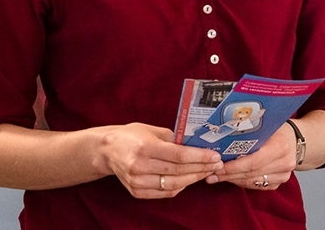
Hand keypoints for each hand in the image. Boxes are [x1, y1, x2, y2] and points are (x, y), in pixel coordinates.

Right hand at [99, 123, 222, 198]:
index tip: (215, 156)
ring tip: (206, 172)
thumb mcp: (152, 130)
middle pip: (179, 171)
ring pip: (174, 185)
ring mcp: (137, 182)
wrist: (107, 150)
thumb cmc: (131, 136)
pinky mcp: (136, 192)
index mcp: (145, 148)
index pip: (179, 156)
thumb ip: (174, 138)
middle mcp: (140, 167)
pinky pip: (164, 193)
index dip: (200, 157)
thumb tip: (197, 144)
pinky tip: (189, 179)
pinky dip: (179, 187)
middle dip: (201, 168)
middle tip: (217, 164)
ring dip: (194, 179)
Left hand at [205, 123, 296, 190]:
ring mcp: (283, 175)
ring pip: (253, 181)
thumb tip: (223, 132)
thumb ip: (249, 130)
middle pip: (251, 173)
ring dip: (233, 179)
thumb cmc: (278, 128)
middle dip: (229, 174)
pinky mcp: (279, 183)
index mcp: (280, 146)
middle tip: (211, 173)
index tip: (217, 166)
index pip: (254, 161)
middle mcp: (285, 163)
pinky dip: (242, 182)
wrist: (296, 139)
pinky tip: (231, 178)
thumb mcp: (266, 123)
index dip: (234, 166)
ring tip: (216, 176)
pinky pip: (257, 186)